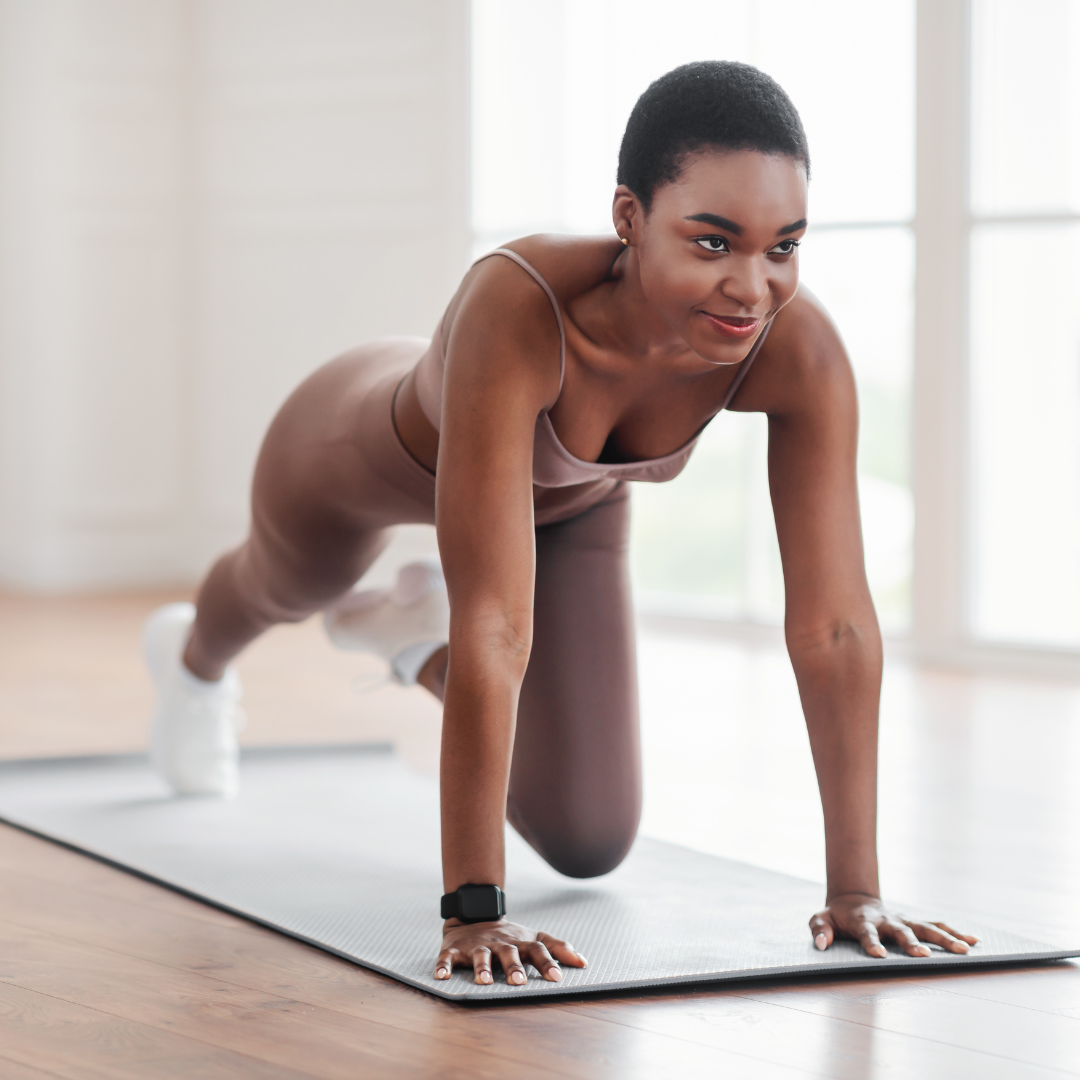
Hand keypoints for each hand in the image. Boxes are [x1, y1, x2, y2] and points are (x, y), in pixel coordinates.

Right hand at [434, 918, 587, 984]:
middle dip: (513, 967)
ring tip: (483, 982)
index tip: (557, 978)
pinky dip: (444, 966)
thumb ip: (558, 948)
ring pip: (480, 955)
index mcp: (520, 942)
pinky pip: (448, 957)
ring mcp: (477, 946)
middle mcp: (500, 943)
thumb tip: (584, 963)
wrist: (474, 915)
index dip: (547, 962)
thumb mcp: (534, 938)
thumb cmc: (510, 936)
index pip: (537, 950)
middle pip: (509, 953)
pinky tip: (441, 976)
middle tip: (518, 982)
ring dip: (481, 968)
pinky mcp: (455, 949)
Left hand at [810, 893, 979, 957]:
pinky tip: (974, 942)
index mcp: (863, 921)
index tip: (879, 955)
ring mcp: (903, 920)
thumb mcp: (821, 919)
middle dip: (912, 943)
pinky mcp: (914, 922)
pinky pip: (937, 925)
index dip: (871, 943)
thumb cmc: (837, 915)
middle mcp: (887, 920)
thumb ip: (820, 929)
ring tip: (964, 950)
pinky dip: (955, 932)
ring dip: (944, 938)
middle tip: (924, 955)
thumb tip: (821, 944)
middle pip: (902, 931)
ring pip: (926, 927)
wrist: (853, 898)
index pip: (866, 933)